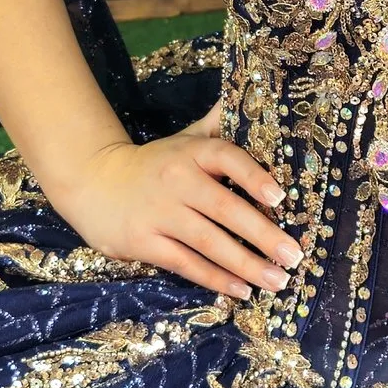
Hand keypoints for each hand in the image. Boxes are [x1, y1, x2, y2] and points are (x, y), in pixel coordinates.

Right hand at [44, 103, 303, 301]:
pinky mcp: (144, 242)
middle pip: (224, 208)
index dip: (254, 176)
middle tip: (294, 255)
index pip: (227, 158)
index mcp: (192, 153)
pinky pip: (186, 264)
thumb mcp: (185, 139)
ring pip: (209, 242)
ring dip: (246, 264)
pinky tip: (242, 290)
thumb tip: (256, 97)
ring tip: (278, 280)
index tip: (280, 197)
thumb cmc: (156, 163)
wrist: (93, 182)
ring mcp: (159, 213)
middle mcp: (177, 180)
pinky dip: (215, 279)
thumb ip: (219, 125)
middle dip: (263, 234)